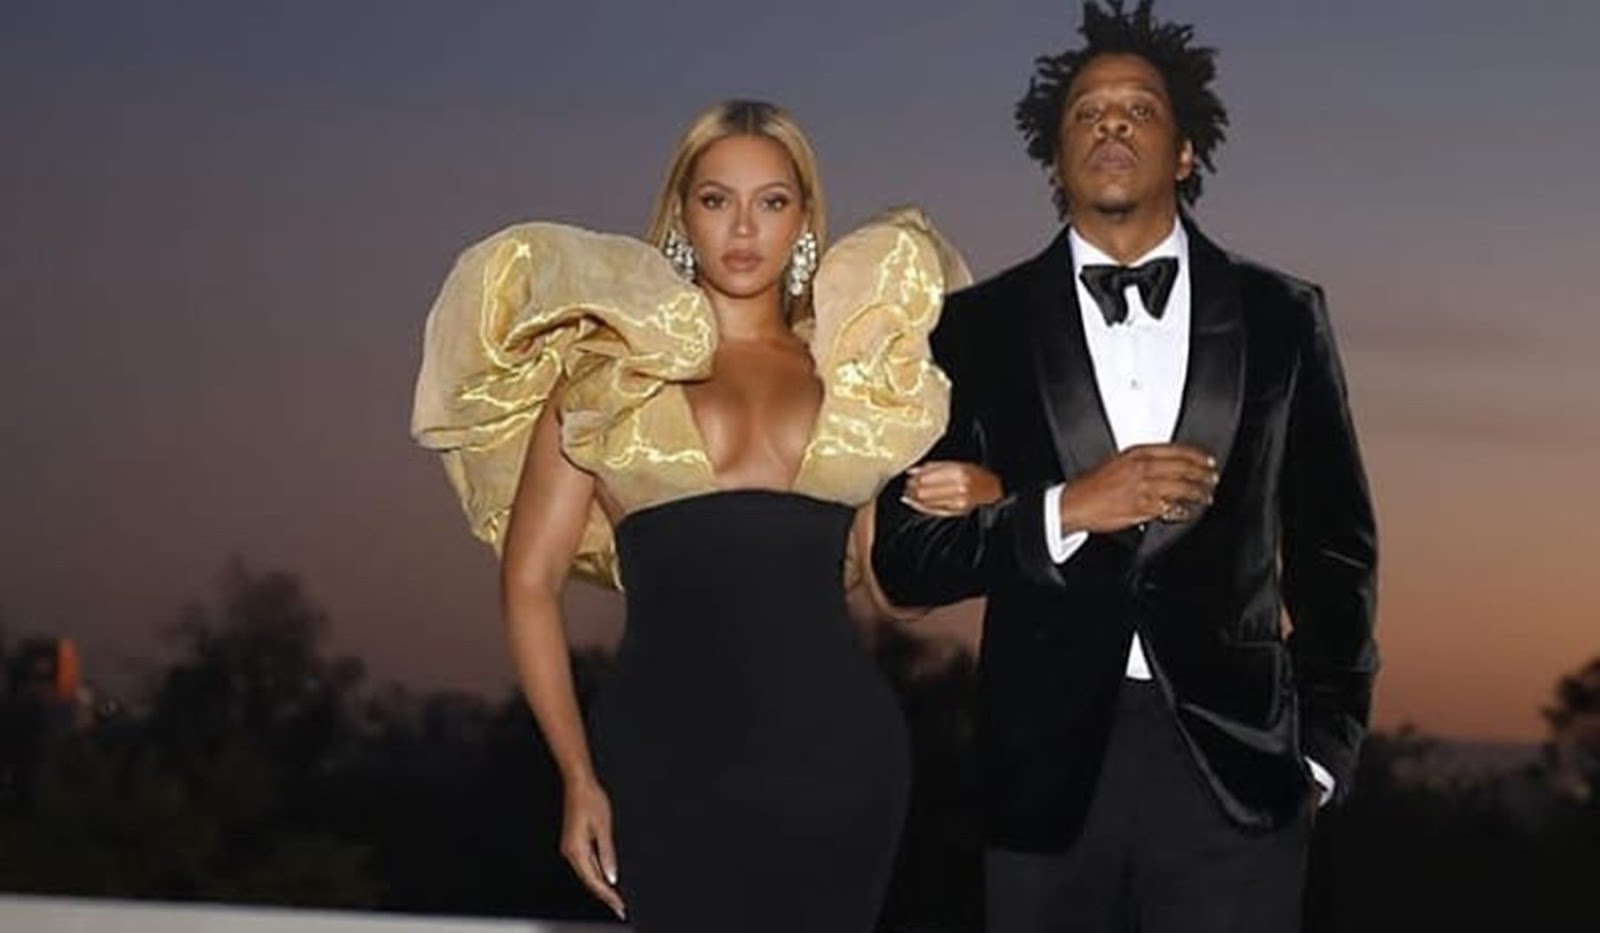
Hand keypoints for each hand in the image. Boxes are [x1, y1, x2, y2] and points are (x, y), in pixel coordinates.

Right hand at [561, 779, 624, 919]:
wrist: (579, 784)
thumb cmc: (591, 800)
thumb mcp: (604, 827)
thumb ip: (607, 853)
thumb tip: (611, 875)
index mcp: (577, 850)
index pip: (594, 880)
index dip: (607, 895)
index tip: (619, 905)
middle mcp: (570, 852)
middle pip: (589, 880)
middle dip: (604, 895)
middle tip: (619, 906)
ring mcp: (570, 847)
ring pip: (586, 874)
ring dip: (600, 885)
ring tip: (614, 897)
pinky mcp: (573, 842)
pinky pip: (585, 864)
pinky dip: (596, 874)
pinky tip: (605, 877)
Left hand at [902, 461, 1004, 516]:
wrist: (994, 489)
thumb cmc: (976, 474)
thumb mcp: (958, 464)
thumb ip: (934, 466)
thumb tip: (912, 471)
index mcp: (959, 472)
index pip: (928, 477)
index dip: (915, 478)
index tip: (909, 477)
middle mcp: (959, 488)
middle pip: (925, 490)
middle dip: (913, 488)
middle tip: (907, 485)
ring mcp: (958, 502)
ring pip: (927, 501)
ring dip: (915, 498)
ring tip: (909, 493)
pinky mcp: (957, 511)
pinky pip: (933, 510)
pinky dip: (921, 506)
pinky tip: (913, 503)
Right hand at [1057, 443, 1217, 533]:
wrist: (1077, 502)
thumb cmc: (1094, 484)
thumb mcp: (1118, 461)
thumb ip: (1143, 461)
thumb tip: (1167, 464)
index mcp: (1137, 454)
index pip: (1177, 451)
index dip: (1197, 456)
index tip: (1208, 460)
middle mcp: (1143, 469)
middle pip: (1184, 468)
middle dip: (1203, 474)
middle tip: (1212, 478)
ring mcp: (1145, 488)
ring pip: (1182, 488)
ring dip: (1198, 492)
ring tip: (1206, 496)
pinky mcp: (1144, 508)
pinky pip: (1171, 508)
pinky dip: (1183, 510)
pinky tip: (1189, 511)